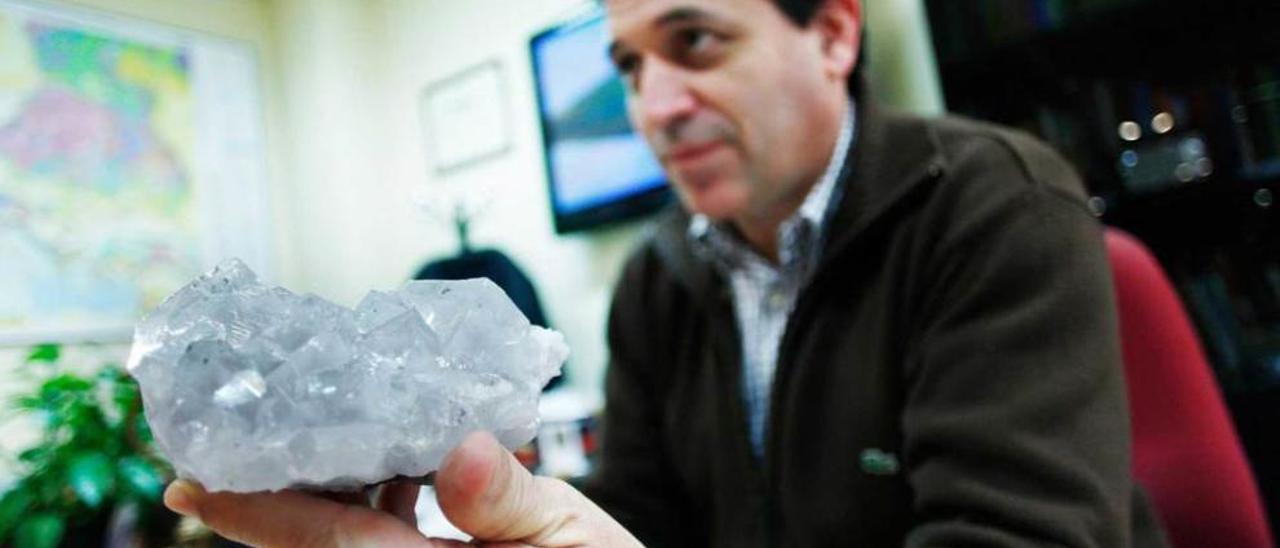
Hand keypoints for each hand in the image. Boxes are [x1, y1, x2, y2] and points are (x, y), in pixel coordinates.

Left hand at [163, 431, 641, 546]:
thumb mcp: (571, 539)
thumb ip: (509, 501)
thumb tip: (459, 454)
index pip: (325, 538)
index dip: (251, 512)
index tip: (189, 482)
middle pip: (324, 530)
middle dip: (276, 483)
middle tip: (232, 428)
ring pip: (353, 525)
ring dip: (329, 478)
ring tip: (309, 421)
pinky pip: (392, 526)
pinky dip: (380, 488)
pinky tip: (397, 451)